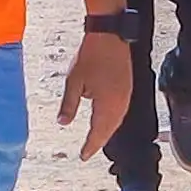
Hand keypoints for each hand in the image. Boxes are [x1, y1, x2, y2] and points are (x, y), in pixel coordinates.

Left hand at [62, 30, 133, 151]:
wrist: (109, 34)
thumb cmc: (89, 56)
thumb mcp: (73, 81)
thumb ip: (69, 104)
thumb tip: (62, 123)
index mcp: (107, 103)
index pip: (98, 131)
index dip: (90, 145)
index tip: (83, 156)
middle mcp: (120, 102)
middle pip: (110, 129)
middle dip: (99, 141)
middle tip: (88, 151)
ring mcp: (127, 94)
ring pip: (117, 121)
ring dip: (107, 131)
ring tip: (97, 139)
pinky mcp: (128, 87)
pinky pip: (121, 111)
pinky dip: (113, 120)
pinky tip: (107, 120)